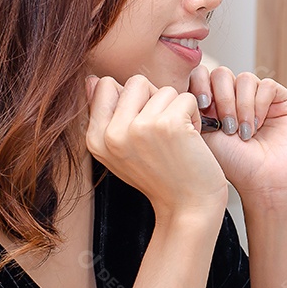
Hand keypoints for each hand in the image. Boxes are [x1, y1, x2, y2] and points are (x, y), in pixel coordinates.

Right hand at [86, 74, 227, 221]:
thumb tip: (91, 79)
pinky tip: (191, 139)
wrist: (189, 208)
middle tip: (164, 131)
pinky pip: (185, 97)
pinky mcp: (168, 125)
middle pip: (135, 82)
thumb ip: (106, 118)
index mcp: (96, 139)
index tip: (144, 126)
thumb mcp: (121, 152)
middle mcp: (113, 133)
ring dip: (177, 110)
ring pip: (163, 90)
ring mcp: (139, 128)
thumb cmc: (162, 179)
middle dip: (156, 101)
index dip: (132, 99)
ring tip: (178, 139)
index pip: (104, 86)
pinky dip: (195, 116)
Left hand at [191, 65, 286, 207]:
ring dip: (242, 106)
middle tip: (226, 126)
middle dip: (223, 98)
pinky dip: (259, 105)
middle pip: (222, 73)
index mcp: (215, 104)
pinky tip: (258, 127)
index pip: (202, 76)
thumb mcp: (202, 134)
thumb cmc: (234, 166)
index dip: (200, 85)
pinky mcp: (282, 100)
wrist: (264, 183)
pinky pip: (266, 85)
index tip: (202, 106)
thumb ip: (191, 108)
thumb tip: (182, 88)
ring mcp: (260, 98)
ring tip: (243, 132)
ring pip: (245, 78)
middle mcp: (237, 98)